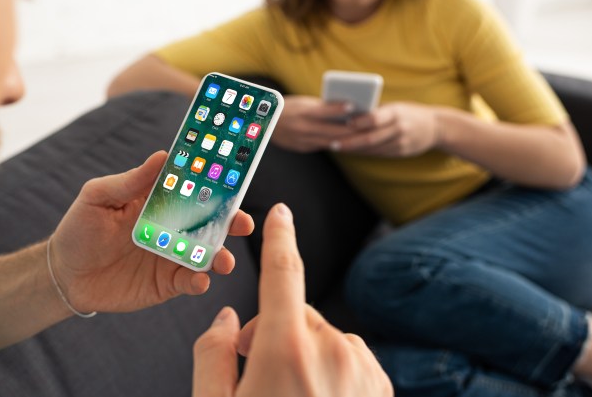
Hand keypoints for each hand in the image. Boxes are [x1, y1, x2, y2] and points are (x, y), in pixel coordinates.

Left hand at [49, 151, 254, 313]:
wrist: (64, 276)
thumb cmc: (79, 229)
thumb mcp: (98, 198)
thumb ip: (130, 181)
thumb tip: (162, 155)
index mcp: (160, 202)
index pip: (194, 189)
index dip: (216, 184)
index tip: (235, 180)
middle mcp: (173, 228)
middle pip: (212, 223)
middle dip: (232, 222)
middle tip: (243, 223)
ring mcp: (173, 256)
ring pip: (208, 255)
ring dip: (221, 256)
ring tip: (223, 261)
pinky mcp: (167, 284)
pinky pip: (191, 282)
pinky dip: (199, 282)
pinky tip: (199, 280)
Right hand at [192, 204, 392, 396]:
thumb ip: (212, 355)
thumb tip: (226, 320)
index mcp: (286, 351)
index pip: (282, 273)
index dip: (279, 237)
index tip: (281, 213)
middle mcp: (332, 351)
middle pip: (298, 313)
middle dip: (275, 330)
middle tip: (258, 370)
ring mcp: (362, 368)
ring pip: (324, 337)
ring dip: (305, 352)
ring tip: (291, 392)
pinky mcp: (380, 384)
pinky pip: (349, 357)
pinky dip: (332, 370)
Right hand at [272, 96, 358, 152]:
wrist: (267, 124)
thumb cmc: (288, 108)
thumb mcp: (303, 104)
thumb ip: (321, 107)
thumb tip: (343, 110)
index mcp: (302, 113)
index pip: (324, 110)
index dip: (339, 108)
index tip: (353, 105)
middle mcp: (303, 127)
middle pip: (331, 130)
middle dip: (350, 130)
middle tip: (365, 127)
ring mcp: (303, 140)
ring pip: (329, 142)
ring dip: (345, 140)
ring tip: (360, 137)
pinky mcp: (303, 148)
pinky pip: (322, 146)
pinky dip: (334, 144)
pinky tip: (345, 143)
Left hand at [335, 102, 439, 156]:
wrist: (436, 127)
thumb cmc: (409, 112)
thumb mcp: (396, 106)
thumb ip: (377, 111)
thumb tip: (350, 114)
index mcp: (396, 112)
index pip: (375, 118)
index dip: (359, 122)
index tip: (345, 123)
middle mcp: (399, 128)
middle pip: (370, 137)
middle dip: (350, 142)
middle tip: (333, 144)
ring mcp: (401, 142)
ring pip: (373, 148)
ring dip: (354, 149)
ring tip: (338, 147)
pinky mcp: (401, 152)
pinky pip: (379, 154)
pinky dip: (364, 152)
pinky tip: (352, 151)